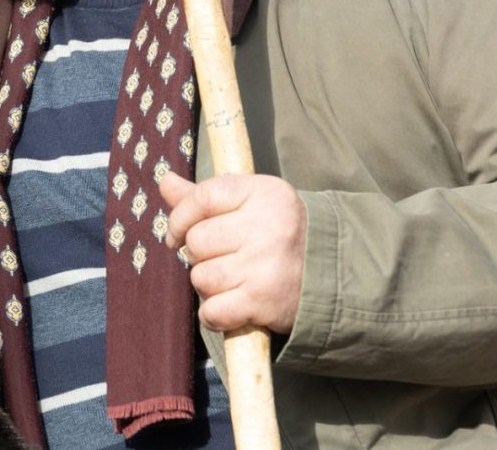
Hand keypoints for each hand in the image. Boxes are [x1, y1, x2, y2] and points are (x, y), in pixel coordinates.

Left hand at [158, 171, 305, 334]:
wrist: (330, 276)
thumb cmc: (278, 234)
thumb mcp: (250, 203)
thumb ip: (205, 195)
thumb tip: (165, 182)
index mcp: (263, 194)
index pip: (201, 198)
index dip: (180, 218)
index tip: (177, 234)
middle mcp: (267, 227)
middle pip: (197, 241)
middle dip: (198, 255)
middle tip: (219, 259)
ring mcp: (265, 266)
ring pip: (201, 277)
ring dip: (207, 285)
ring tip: (230, 281)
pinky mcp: (264, 302)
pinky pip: (212, 311)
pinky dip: (214, 315)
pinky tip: (231, 306)